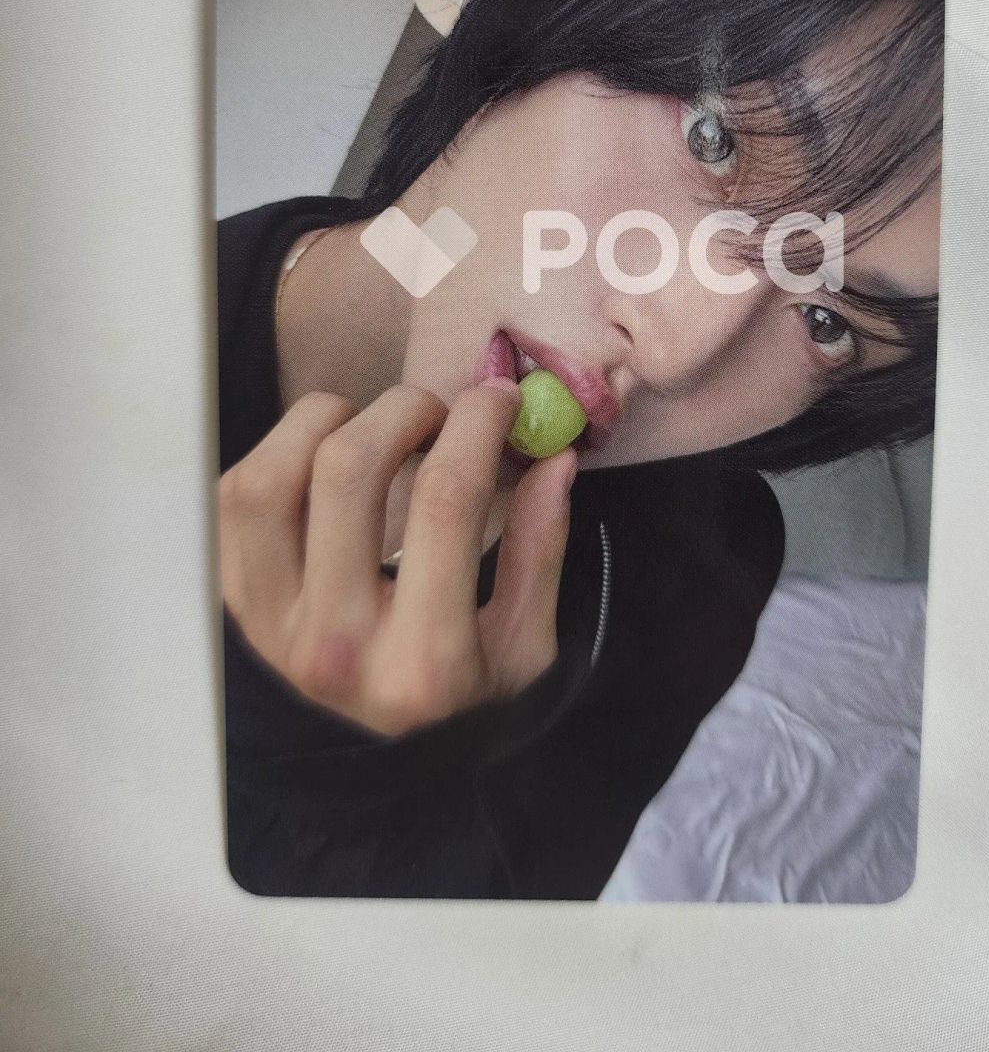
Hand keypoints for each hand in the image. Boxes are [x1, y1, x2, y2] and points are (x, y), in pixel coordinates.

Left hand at [218, 378, 575, 736]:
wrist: (373, 796)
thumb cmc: (464, 714)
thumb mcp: (526, 652)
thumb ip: (539, 551)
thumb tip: (554, 456)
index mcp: (422, 663)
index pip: (445, 501)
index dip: (478, 425)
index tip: (499, 397)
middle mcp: (333, 645)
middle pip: (346, 470)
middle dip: (404, 409)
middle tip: (438, 412)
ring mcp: (267, 629)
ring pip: (266, 477)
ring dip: (323, 424)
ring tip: (370, 427)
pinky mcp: (231, 611)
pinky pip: (230, 504)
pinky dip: (276, 459)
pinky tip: (322, 463)